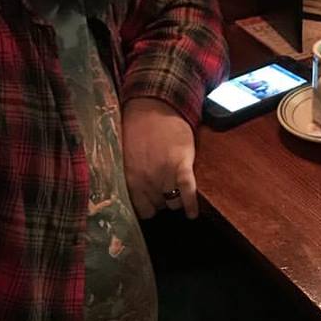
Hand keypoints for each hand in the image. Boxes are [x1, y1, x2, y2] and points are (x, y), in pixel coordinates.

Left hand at [122, 97, 197, 218]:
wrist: (154, 106)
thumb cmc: (138, 129)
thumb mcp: (127, 157)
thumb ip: (131, 177)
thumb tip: (136, 194)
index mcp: (130, 179)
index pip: (141, 210)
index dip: (149, 206)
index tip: (153, 201)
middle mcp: (146, 181)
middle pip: (158, 207)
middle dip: (162, 201)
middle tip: (165, 190)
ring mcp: (164, 173)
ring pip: (173, 202)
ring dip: (176, 199)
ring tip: (178, 190)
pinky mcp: (182, 165)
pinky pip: (188, 191)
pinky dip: (191, 203)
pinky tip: (193, 214)